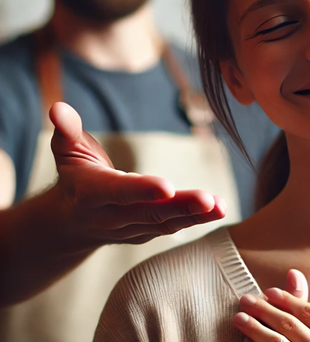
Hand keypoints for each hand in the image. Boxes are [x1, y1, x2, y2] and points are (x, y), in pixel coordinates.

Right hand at [49, 102, 224, 250]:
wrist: (72, 222)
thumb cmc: (76, 177)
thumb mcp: (66, 152)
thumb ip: (67, 131)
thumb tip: (58, 108)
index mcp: (92, 194)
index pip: (118, 192)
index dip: (141, 191)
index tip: (167, 187)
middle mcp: (113, 217)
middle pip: (149, 213)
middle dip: (179, 207)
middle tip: (207, 200)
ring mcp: (132, 229)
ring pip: (165, 223)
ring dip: (195, 216)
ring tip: (220, 205)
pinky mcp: (147, 233)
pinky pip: (173, 227)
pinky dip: (196, 220)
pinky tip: (218, 209)